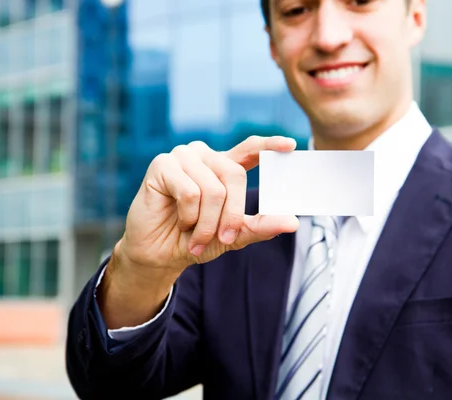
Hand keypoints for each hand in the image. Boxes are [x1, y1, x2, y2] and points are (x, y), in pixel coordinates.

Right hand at [115, 135, 299, 283]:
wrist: (159, 254)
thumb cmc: (195, 240)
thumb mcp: (234, 236)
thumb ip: (260, 226)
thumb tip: (292, 222)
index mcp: (224, 167)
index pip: (250, 148)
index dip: (269, 145)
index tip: (290, 145)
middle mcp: (205, 156)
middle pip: (235, 176)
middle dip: (232, 214)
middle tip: (224, 238)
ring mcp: (183, 157)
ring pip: (213, 189)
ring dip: (207, 223)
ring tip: (195, 235)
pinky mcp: (162, 165)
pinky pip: (190, 192)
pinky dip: (189, 216)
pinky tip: (179, 221)